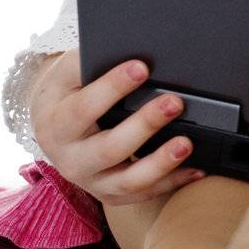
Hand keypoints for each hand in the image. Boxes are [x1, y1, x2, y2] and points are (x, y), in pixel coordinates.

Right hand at [29, 50, 204, 205]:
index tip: (142, 67)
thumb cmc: (68, 91)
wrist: (52, 126)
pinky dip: (172, 182)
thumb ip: (93, 63)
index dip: (113, 87)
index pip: (85, 107)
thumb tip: (133, 54)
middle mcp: (71, 159)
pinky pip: (143, 194)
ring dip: (161, 163)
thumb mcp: (69, 72)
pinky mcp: (110, 193)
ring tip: (186, 143)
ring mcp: (91, 180)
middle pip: (110, 147)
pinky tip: (196, 168)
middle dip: (145, 125)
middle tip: (174, 102)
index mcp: (57, 124)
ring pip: (128, 180)